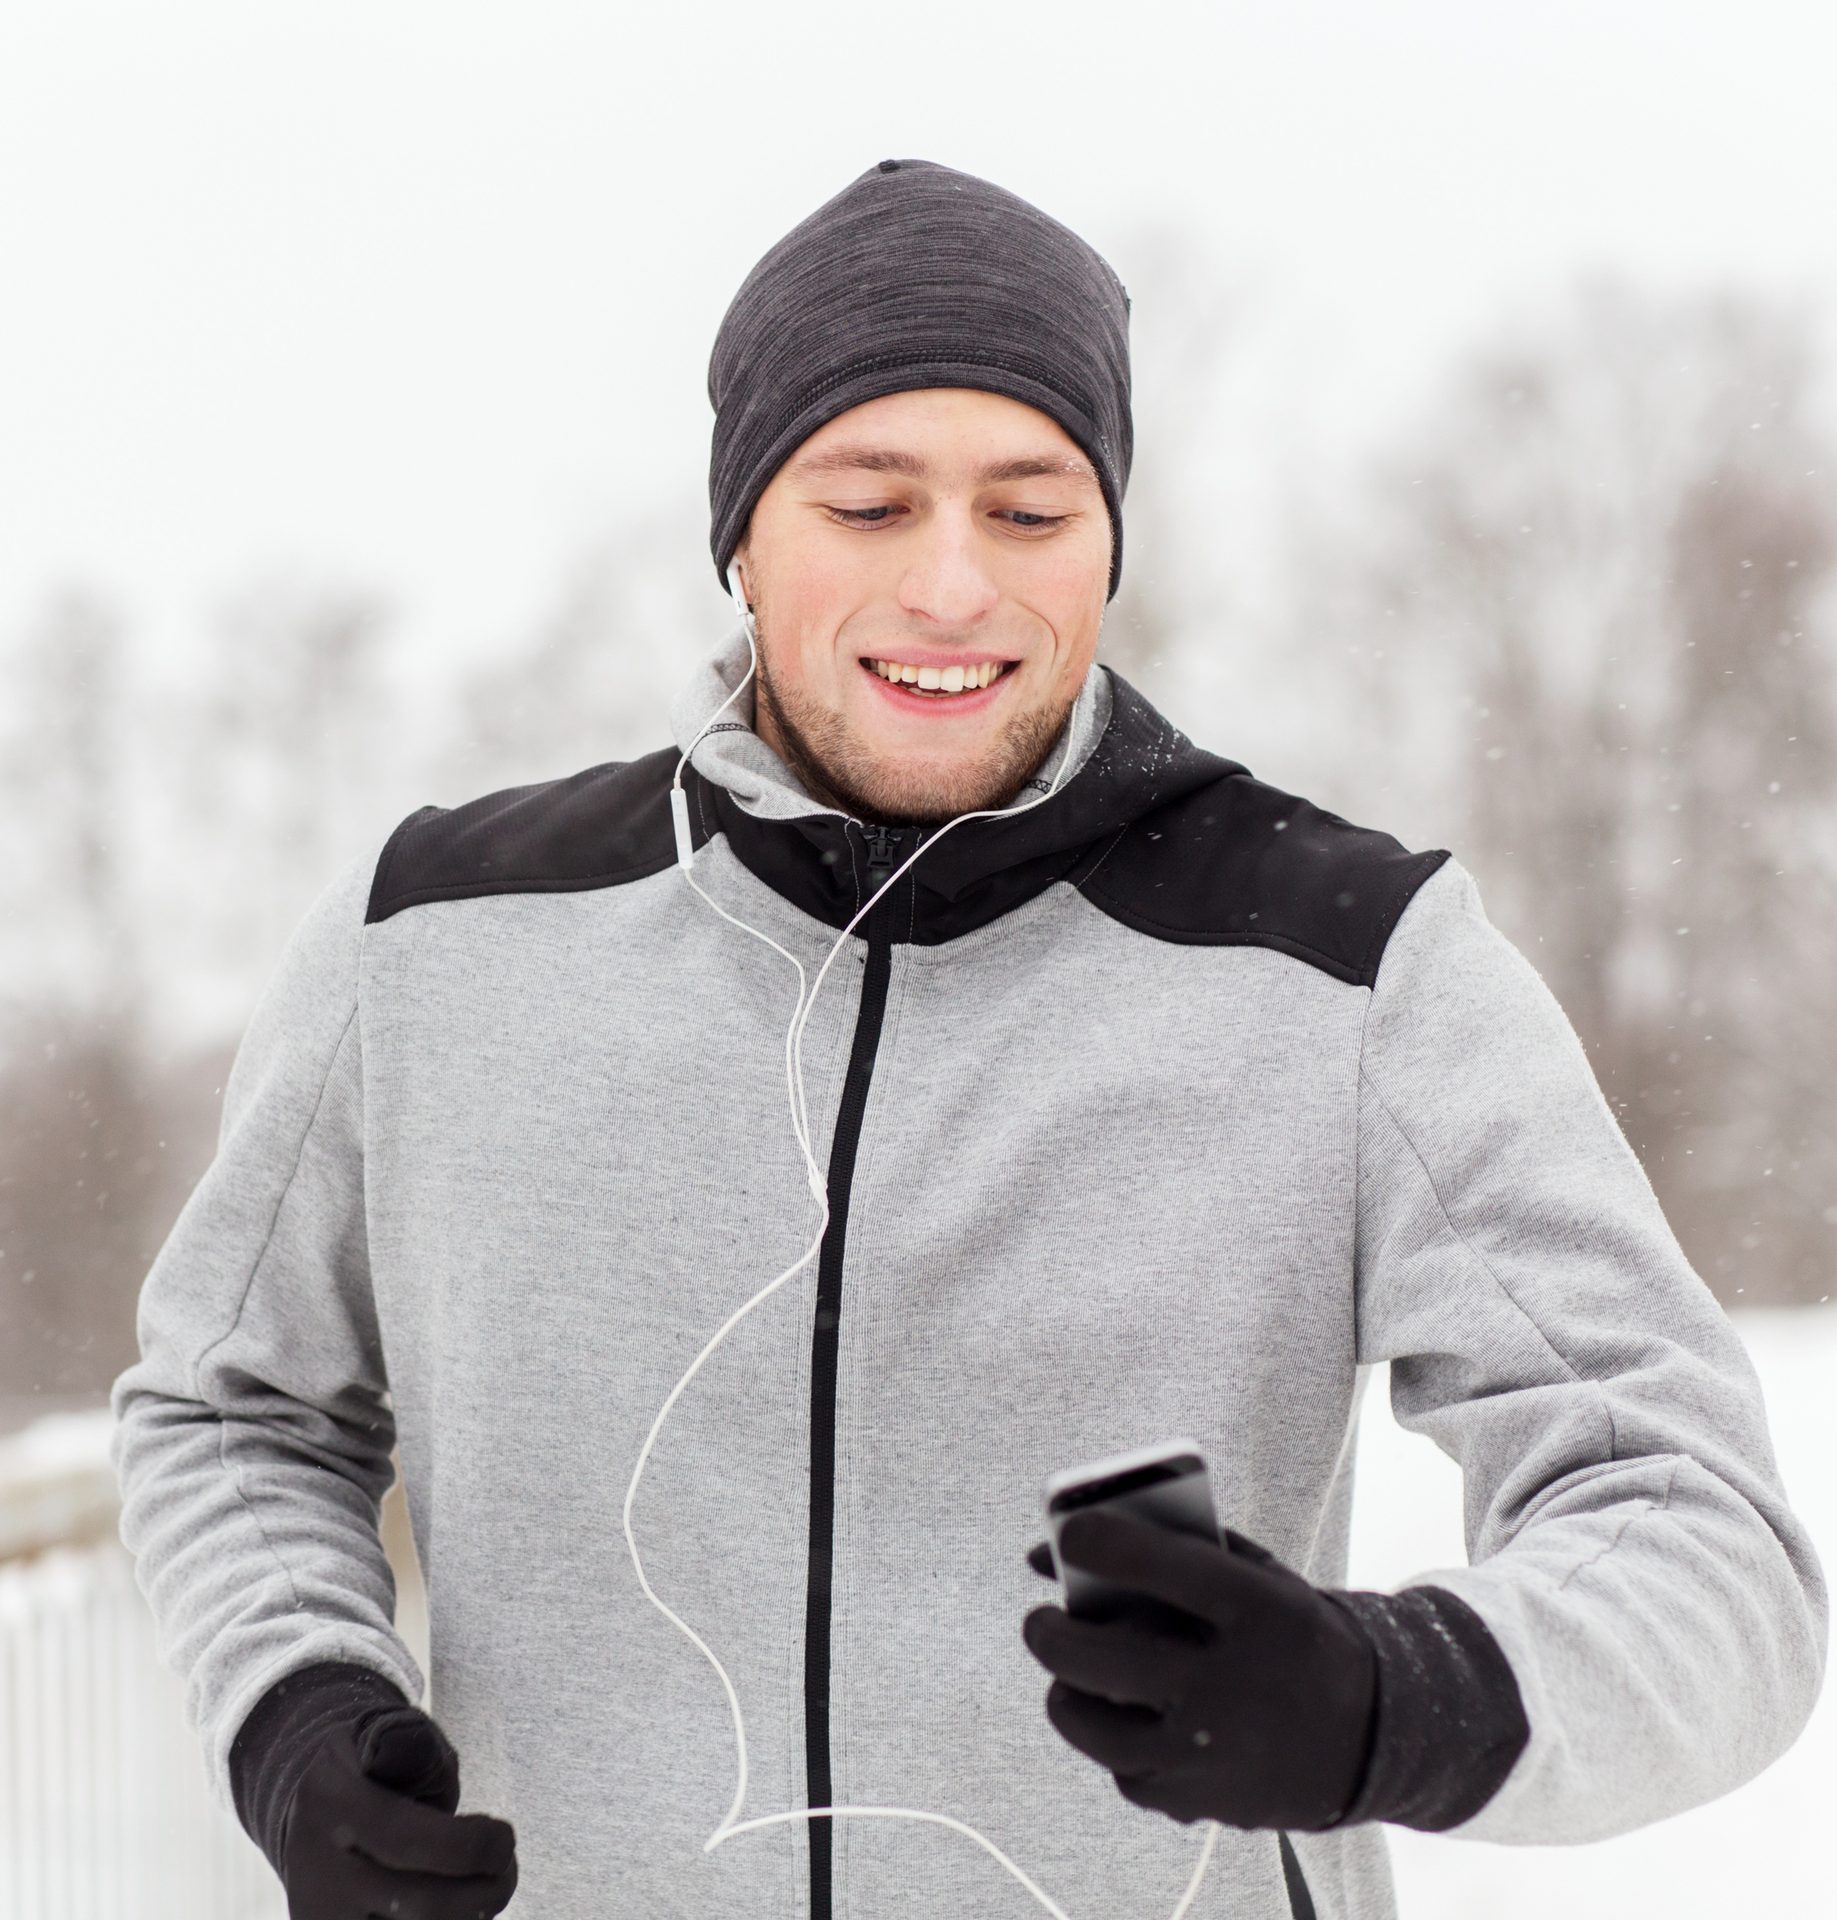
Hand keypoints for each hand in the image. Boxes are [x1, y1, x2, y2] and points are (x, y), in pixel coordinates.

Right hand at [279, 1701, 518, 1918]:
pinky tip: (456, 1909)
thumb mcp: (380, 1734)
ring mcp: (320, 1919)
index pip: (411, 1840)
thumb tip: (409, 1749)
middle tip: (505, 1870)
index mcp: (333, 1803)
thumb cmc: (367, 1768)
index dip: (472, 1847)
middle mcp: (317, 1872)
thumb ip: (406, 1742)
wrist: (302, 1815)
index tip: (505, 1838)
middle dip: (484, 1891)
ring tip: (487, 1889)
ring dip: (467, 1918)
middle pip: (422, 1905)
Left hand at [1022, 1510, 1377, 1831]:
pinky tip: (1129, 1721)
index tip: (1067, 1533)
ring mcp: (1215, 1754)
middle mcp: (1232, 1684)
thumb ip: (1174, 1553)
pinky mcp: (1204, 1803)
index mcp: (1255, 1611)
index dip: (1098, 1541)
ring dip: (1067, 1695)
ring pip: (1095, 1729)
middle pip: (1101, 1657)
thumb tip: (1060, 1551)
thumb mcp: (1257, 1578)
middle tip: (1040, 1621)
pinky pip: (1126, 1774)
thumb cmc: (1289, 1634)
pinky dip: (1117, 1745)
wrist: (1374, 1733)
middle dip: (1050, 1633)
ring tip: (1068, 1677)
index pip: (1157, 1563)